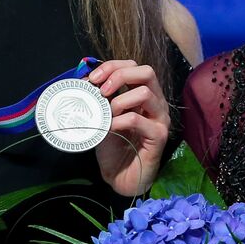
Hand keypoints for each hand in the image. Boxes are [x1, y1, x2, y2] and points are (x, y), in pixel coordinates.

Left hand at [87, 59, 171, 196]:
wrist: (120, 177)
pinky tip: (110, 129)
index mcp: (145, 95)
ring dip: (119, 101)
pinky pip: (138, 119)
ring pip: (145, 93)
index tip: (92, 78)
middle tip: (101, 91)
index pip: (135, 67)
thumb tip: (85, 81)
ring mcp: (160, 119)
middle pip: (147, 72)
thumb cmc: (114, 147)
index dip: (113, 66)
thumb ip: (100, 99)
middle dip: (119, 76)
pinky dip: (119, 121)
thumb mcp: (103, 117)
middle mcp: (156, 103)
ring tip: (107, 115)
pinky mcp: (158, 136)